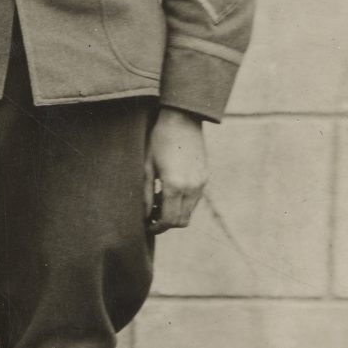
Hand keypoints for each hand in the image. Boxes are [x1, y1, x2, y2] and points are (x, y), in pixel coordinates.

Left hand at [148, 107, 209, 231]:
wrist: (182, 120)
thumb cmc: (158, 140)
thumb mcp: (146, 166)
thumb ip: (145, 193)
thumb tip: (143, 213)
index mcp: (175, 186)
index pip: (169, 220)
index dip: (157, 227)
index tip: (146, 225)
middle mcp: (192, 188)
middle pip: (182, 221)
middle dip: (165, 223)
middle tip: (150, 215)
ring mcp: (201, 183)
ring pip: (190, 211)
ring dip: (174, 212)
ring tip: (157, 200)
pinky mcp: (205, 177)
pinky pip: (195, 199)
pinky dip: (182, 202)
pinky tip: (168, 190)